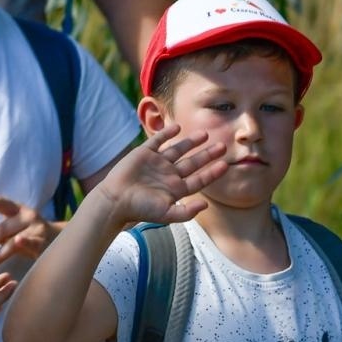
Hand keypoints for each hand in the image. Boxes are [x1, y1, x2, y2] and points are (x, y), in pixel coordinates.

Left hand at [0, 196, 56, 265]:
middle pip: (3, 227)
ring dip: (0, 253)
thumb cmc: (31, 234)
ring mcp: (37, 229)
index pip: (1, 203)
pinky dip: (25, 243)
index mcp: (17, 210)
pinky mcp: (45, 242)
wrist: (62, 242)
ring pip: (14, 240)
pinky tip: (18, 242)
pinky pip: (32, 244)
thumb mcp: (12, 230)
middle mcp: (28, 216)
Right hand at [97, 125, 228, 226]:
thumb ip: (187, 212)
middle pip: (193, 162)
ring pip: (178, 150)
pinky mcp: (144, 153)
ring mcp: (157, 163)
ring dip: (191, 142)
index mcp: (176, 189)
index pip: (199, 179)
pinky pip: (158, 141)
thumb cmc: (140, 209)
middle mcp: (169, 174)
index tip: (225, 165)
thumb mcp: (166, 214)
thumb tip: (206, 204)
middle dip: (207, 155)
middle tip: (223, 146)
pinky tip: (177, 127)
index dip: (212, 173)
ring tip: (205, 134)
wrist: (116, 199)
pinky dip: (167, 134)